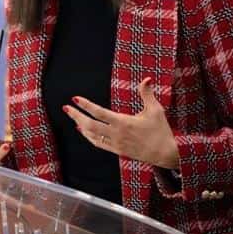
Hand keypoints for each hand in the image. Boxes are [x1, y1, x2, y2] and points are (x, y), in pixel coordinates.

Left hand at [63, 77, 178, 168]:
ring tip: (73, 117)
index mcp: (123, 122)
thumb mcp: (155, 110)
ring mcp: (116, 144)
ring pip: (92, 135)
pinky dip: (89, 136)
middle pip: (90, 125)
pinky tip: (84, 131)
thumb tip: (146, 78)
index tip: (75, 98)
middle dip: (76, 115)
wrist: (166, 154)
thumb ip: (147, 94)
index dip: (85, 105)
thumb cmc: (161, 131)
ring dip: (81, 125)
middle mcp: (116, 134)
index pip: (99, 112)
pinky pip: (98, 143)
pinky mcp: (117, 151)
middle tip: (66, 108)